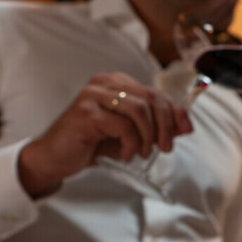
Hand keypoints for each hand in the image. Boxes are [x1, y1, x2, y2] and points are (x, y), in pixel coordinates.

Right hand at [18, 73, 192, 197]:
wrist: (55, 158)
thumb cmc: (91, 144)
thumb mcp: (130, 135)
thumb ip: (157, 127)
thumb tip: (186, 124)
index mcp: (116, 83)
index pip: (154, 92)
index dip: (174, 111)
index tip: (184, 129)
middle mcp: (104, 83)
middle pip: (151, 97)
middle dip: (165, 125)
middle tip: (165, 147)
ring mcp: (93, 95)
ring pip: (139, 110)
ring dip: (147, 136)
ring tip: (141, 152)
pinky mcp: (86, 112)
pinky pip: (123, 125)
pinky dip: (130, 143)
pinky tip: (125, 154)